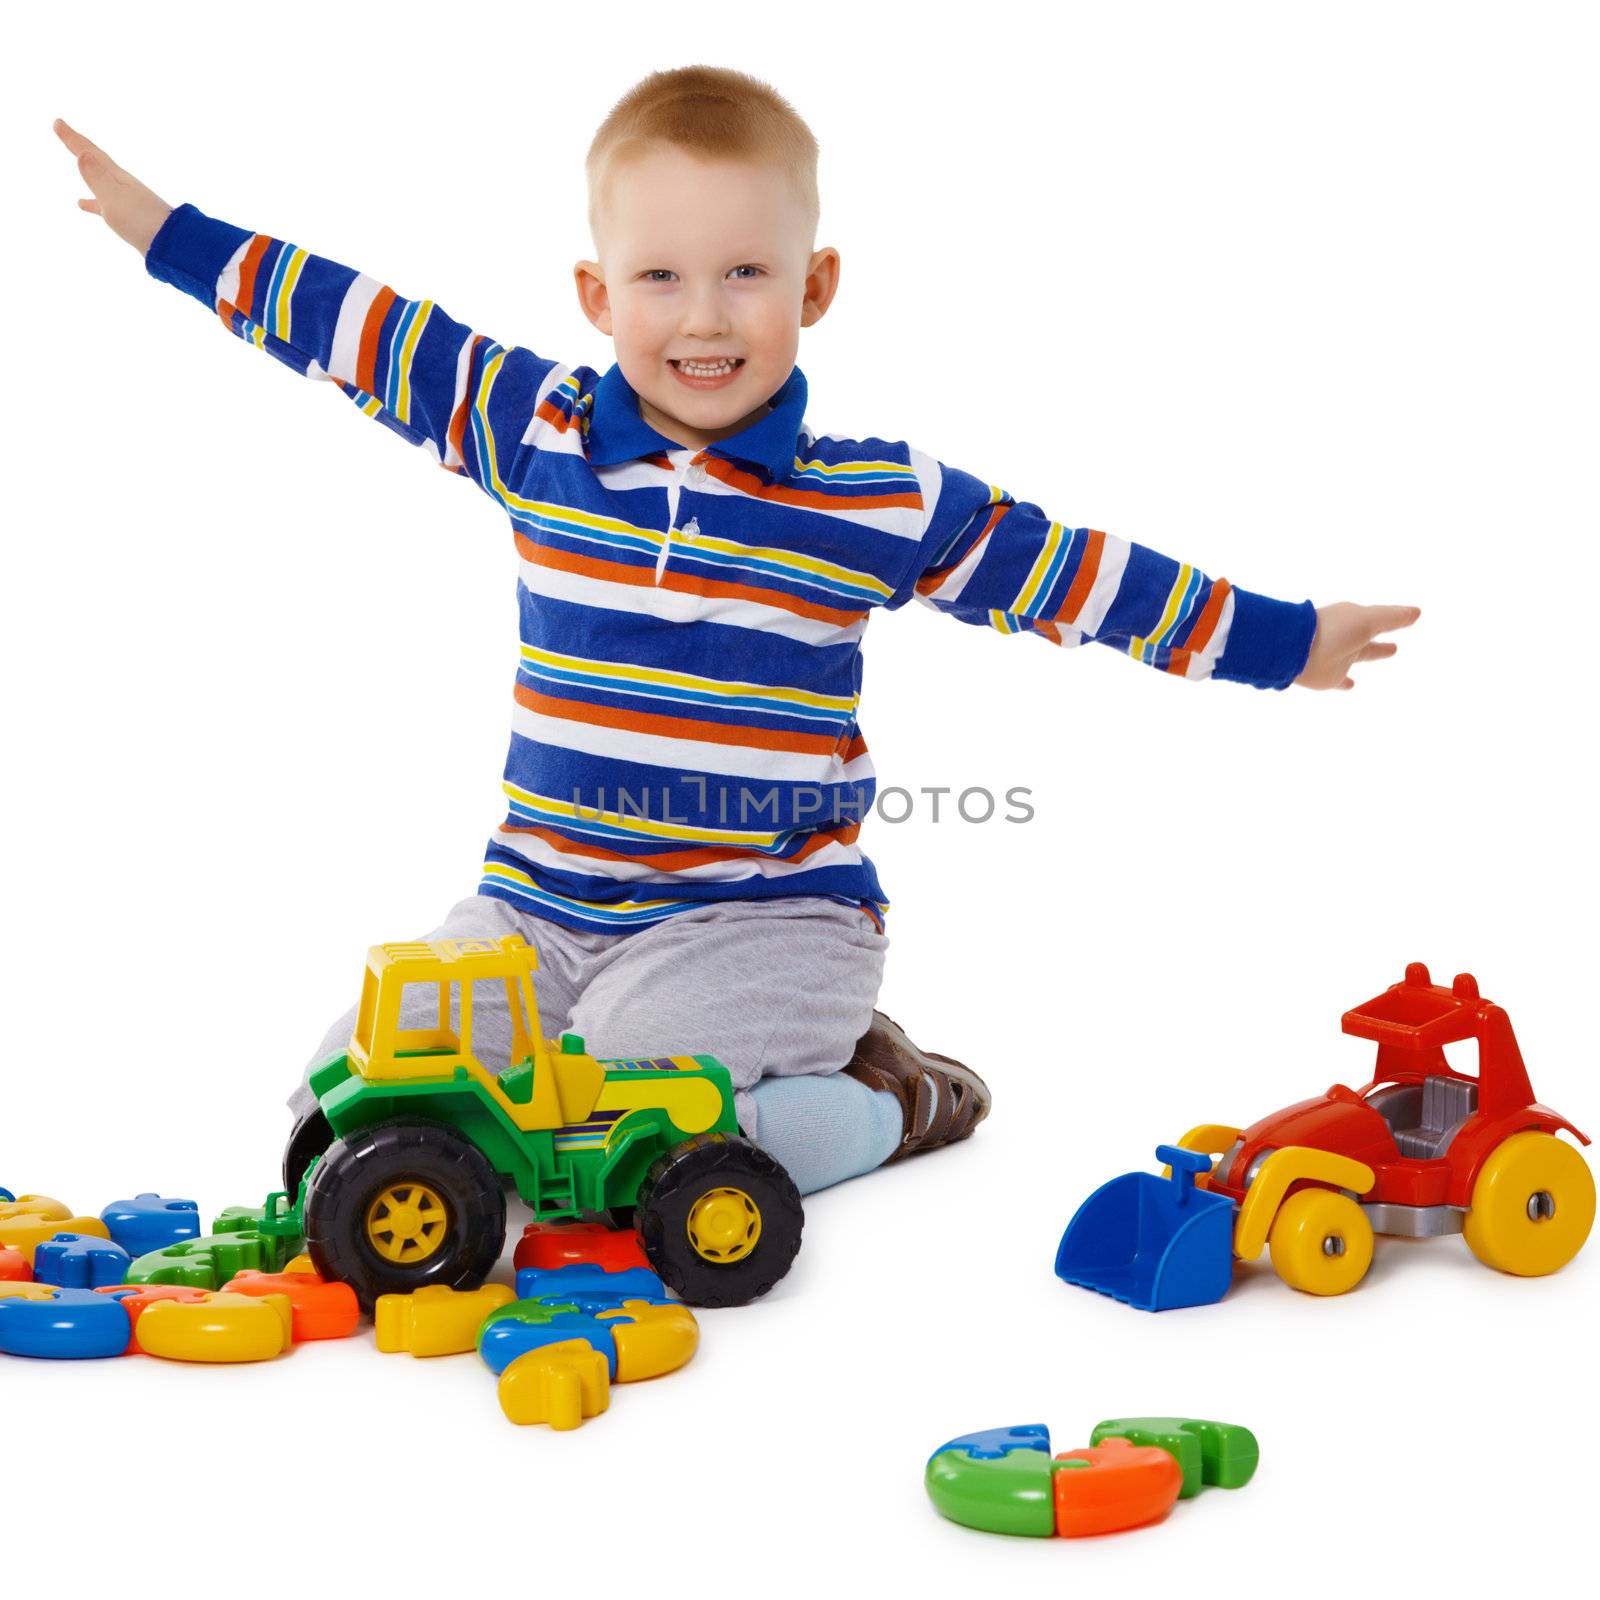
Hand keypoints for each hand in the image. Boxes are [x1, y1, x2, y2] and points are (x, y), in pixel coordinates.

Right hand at [52, 117, 172, 255]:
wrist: (172, 246)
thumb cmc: (142, 222)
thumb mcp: (115, 198)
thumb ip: (98, 177)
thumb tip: (84, 154)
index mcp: (117, 177)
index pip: (91, 153)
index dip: (73, 138)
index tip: (58, 122)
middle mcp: (123, 185)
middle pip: (97, 161)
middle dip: (80, 146)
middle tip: (65, 131)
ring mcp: (127, 202)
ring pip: (101, 180)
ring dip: (87, 169)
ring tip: (76, 161)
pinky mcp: (129, 219)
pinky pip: (105, 205)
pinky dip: (92, 202)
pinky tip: (83, 204)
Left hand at [1295, 602, 1420, 689]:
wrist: (1298, 650)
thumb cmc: (1335, 630)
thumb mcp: (1369, 620)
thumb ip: (1392, 617)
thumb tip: (1417, 611)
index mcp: (1354, 619)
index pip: (1379, 620)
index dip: (1394, 620)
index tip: (1410, 618)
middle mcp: (1346, 637)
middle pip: (1369, 639)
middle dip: (1381, 640)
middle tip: (1396, 644)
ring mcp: (1337, 656)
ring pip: (1359, 655)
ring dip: (1370, 653)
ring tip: (1389, 651)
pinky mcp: (1328, 676)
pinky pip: (1339, 680)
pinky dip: (1345, 682)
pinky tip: (1352, 685)